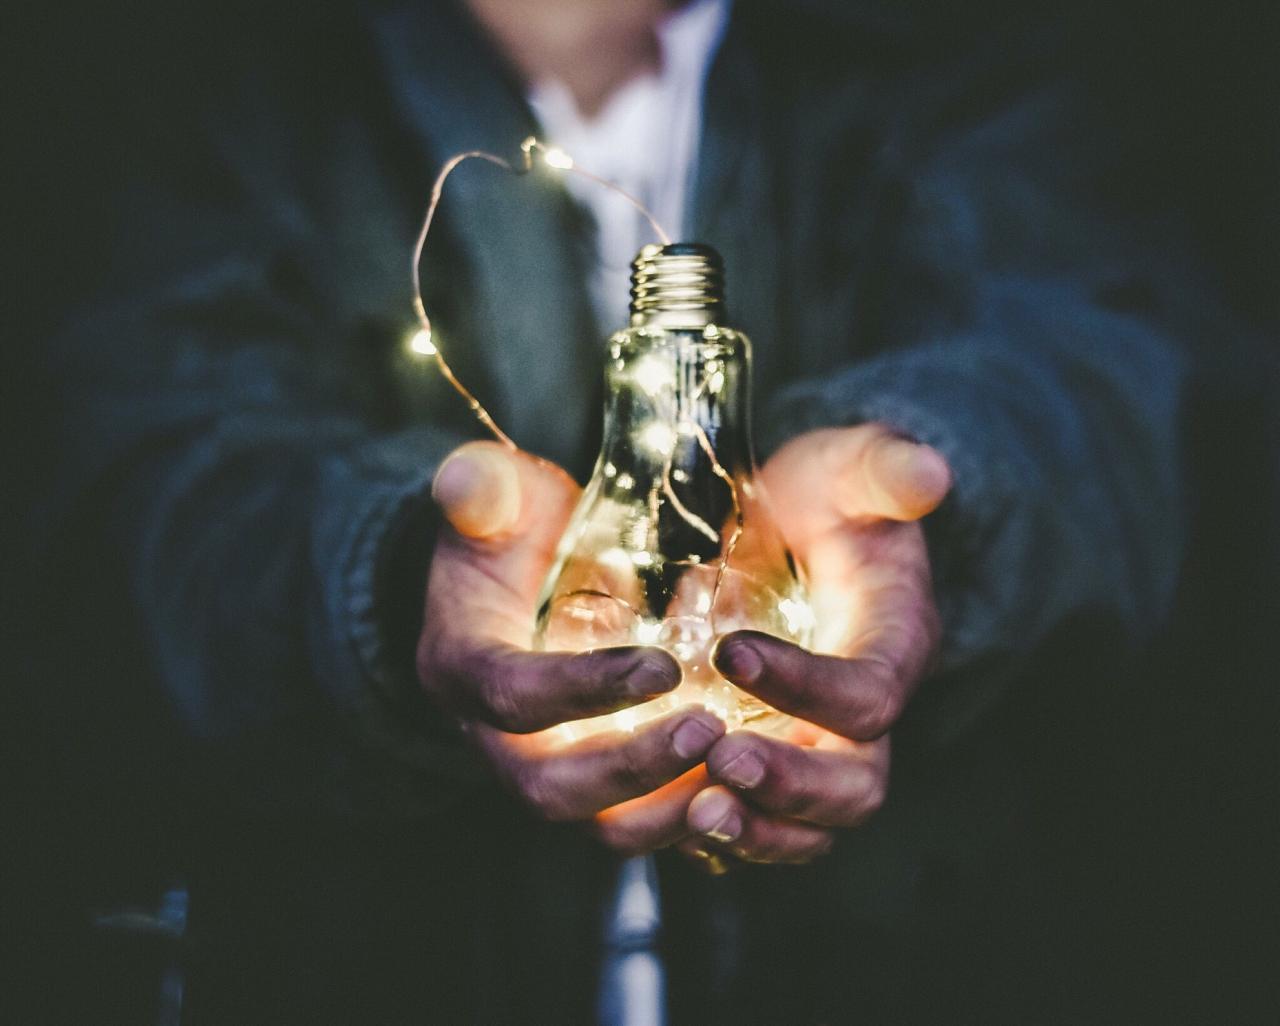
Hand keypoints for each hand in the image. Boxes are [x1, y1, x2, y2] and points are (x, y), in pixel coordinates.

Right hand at [417, 441, 724, 851]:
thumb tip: (466, 480)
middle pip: (552, 788)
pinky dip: (692, 817)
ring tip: (742, 770)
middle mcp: (496, 738)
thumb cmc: (512, 532)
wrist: (516, 579)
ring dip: (670, 809)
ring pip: (601, 824)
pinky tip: (751, 787)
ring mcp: (549, 767)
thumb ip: (483, 489)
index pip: (512, 696)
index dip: (583, 690)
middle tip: (711, 730)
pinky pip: (640, 823)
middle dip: (632, 769)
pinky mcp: (596, 784)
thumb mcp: (496, 499)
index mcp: (463, 667)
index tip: (664, 667)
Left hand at [682, 425, 950, 865]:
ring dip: (756, 831)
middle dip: (791, 785)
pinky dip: (719, 836)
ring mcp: (818, 748)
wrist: (799, 530)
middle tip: (720, 760)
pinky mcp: (773, 762)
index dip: (807, 685)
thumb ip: (884, 469)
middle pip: (854, 785)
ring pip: (809, 827)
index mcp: (893, 646)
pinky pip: (759, 825)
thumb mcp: (852, 468)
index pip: (868, 694)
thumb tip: (929, 472)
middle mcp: (864, 716)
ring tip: (695, 812)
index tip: (731, 651)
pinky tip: (666, 815)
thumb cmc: (827, 497)